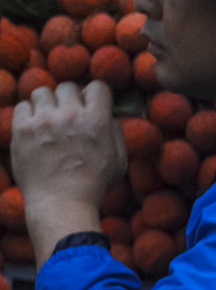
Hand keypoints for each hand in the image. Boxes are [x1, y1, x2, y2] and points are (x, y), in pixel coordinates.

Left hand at [11, 81, 124, 263]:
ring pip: (42, 92)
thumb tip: (110, 116)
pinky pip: (22, 106)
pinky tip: (34, 126)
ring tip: (48, 118)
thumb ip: (116, 133)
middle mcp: (70, 115)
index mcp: (97, 120)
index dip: (94, 94)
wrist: (61, 202)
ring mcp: (44, 121)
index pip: (97, 86)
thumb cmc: (93, 185)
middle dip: (69, 98)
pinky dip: (28, 113)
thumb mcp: (119, 160)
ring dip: (47, 102)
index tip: (90, 104)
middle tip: (67, 114)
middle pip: (67, 86)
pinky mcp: (22, 129)